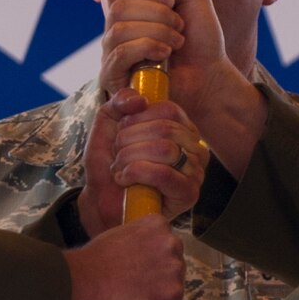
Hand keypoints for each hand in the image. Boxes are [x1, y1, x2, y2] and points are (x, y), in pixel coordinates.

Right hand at [66, 215, 183, 299]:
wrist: (80, 285)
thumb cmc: (89, 266)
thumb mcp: (117, 237)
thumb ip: (137, 244)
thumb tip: (141, 259)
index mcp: (157, 226)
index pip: (167, 248)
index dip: (155, 265)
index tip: (145, 276)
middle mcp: (171, 245)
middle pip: (174, 271)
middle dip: (159, 285)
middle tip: (138, 296)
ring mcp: (173, 273)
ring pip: (173, 296)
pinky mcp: (170, 299)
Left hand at [79, 90, 208, 234]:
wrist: (102, 200)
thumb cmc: (111, 164)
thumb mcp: (108, 124)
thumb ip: (120, 102)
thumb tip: (140, 99)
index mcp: (182, 129)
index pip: (168, 110)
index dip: (137, 119)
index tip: (121, 133)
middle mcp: (195, 148)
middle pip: (165, 128)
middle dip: (129, 140)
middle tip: (117, 154)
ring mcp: (195, 172)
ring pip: (165, 149)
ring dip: (130, 157)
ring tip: (119, 168)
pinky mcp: (189, 194)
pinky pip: (164, 174)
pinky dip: (136, 173)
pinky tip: (124, 179)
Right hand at [101, 0, 264, 178]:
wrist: (210, 75)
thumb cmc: (200, 38)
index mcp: (129, 10)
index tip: (172, 1)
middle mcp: (115, 30)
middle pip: (118, 8)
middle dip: (157, 14)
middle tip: (179, 25)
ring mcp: (112, 54)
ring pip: (118, 30)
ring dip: (157, 32)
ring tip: (177, 41)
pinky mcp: (114, 77)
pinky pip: (119, 53)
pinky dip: (147, 47)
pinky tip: (165, 54)